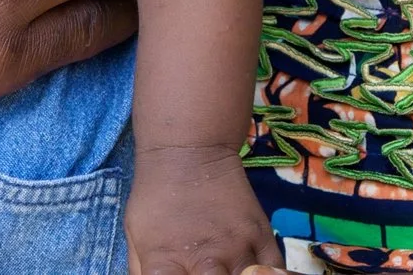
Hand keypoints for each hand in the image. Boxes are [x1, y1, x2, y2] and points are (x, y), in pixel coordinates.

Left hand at [125, 145, 281, 274]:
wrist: (188, 150)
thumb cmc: (156, 195)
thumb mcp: (136, 234)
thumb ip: (142, 271)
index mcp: (165, 261)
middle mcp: (203, 259)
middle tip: (207, 274)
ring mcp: (237, 247)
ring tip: (230, 271)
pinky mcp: (262, 235)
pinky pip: (276, 270)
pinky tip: (255, 272)